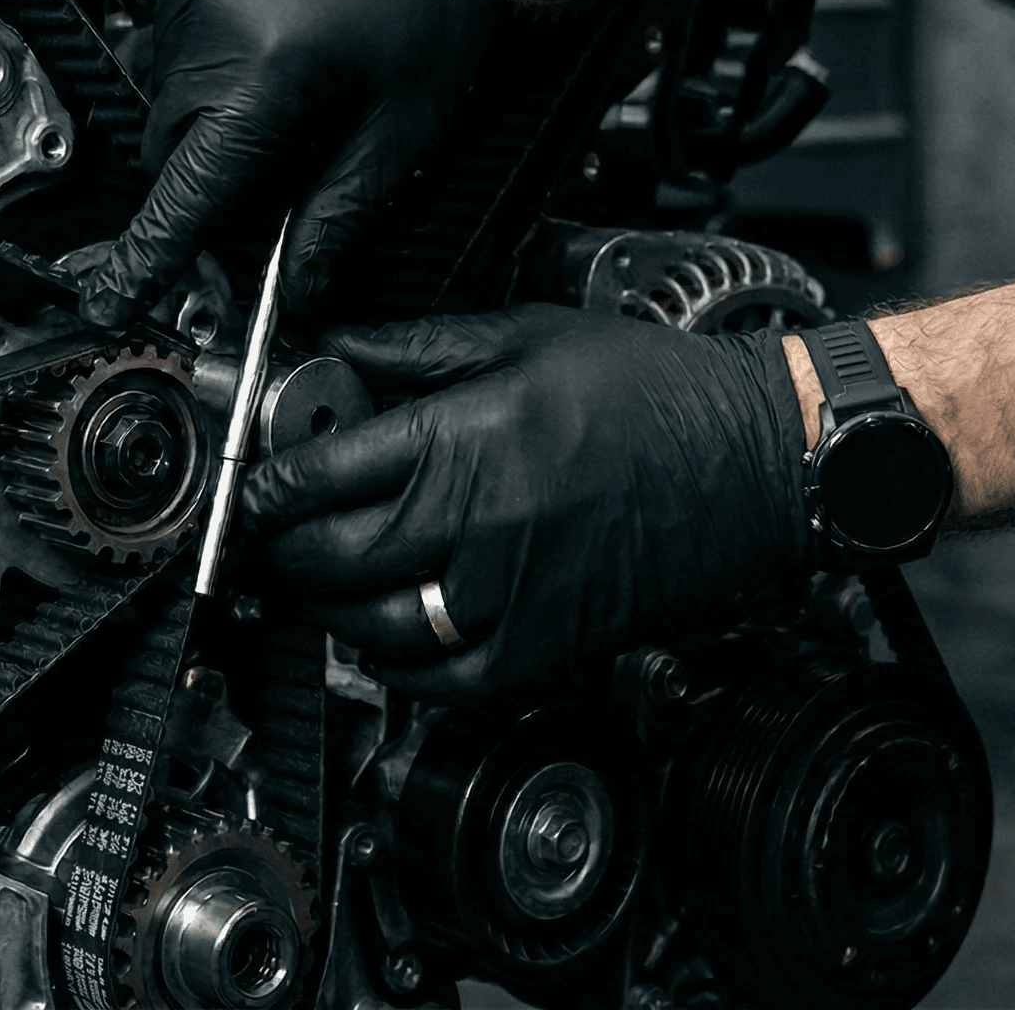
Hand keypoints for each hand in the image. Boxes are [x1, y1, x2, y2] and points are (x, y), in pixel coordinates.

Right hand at [80, 0, 543, 323]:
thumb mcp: (411, 112)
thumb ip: (342, 205)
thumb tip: (300, 282)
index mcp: (271, 68)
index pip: (188, 188)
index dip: (150, 255)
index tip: (110, 299)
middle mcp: (215, 12)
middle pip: (171, 137)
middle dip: (207, 166)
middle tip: (270, 161)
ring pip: (168, 77)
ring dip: (210, 94)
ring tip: (292, 55)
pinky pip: (171, 10)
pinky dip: (209, 31)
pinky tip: (272, 8)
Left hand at [240, 306, 808, 699]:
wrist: (755, 459)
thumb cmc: (657, 392)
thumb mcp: (528, 335)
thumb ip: (420, 345)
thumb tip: (340, 342)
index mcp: (465, 439)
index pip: (322, 473)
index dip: (271, 480)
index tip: (259, 479)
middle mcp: (477, 525)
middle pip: (330, 555)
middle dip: (285, 543)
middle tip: (277, 525)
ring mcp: (509, 596)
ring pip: (371, 626)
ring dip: (329, 604)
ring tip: (323, 572)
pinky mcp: (545, 647)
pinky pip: (440, 680)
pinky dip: (395, 665)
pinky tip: (385, 634)